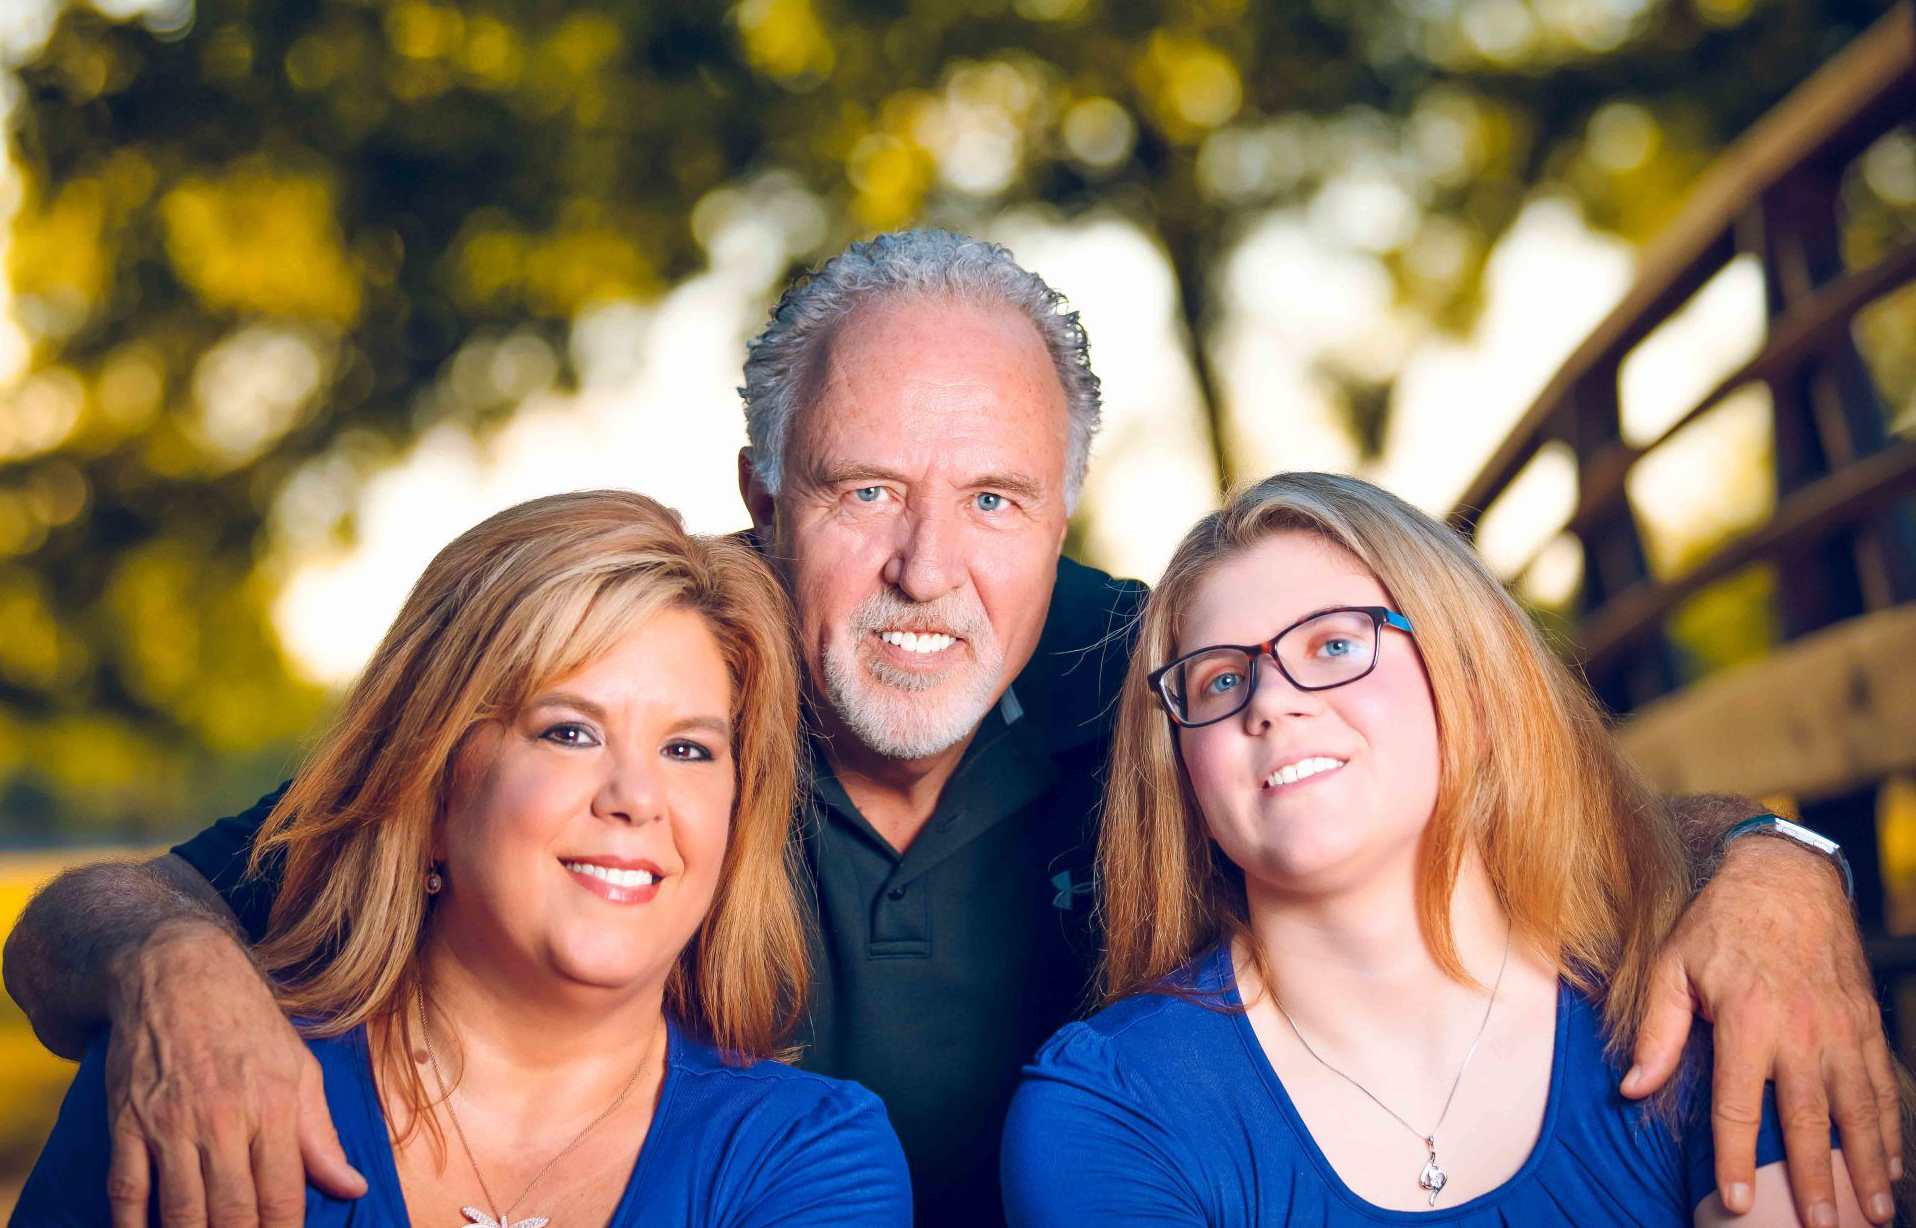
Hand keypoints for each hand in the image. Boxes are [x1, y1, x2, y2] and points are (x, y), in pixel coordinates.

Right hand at [103, 919, 366, 1226]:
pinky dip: (132, 1226)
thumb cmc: (249, 1022)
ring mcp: (171, 1123)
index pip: (283, 1196)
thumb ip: (321, 1135)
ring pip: (180, 1211)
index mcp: (275, 1106)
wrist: (178, 974)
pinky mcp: (127, 1123)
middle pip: (232, 1213)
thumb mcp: (300, 1068)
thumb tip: (353, 1187)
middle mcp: (224, 1119)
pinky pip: (126, 1190)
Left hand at [1623, 838, 1901, 1225]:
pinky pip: (1882, 1086)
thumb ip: (1657, 1031)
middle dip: (1816, 1182)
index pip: (1739, 1108)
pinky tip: (1890, 1165)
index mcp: (1746, 1021)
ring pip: (1859, 1111)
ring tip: (1875, 1215)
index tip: (1736, 1203)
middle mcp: (1801, 1032)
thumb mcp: (1672, 965)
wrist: (1786, 876)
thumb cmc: (1719, 923)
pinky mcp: (1865, 1024)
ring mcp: (1841, 1030)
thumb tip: (1633, 1087)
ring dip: (1867, 1167)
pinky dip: (1889, 1128)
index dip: (1737, 1160)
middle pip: (1810, 1122)